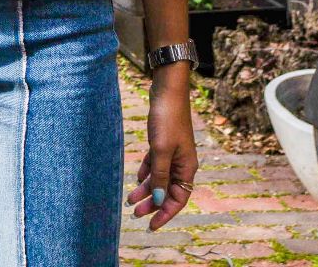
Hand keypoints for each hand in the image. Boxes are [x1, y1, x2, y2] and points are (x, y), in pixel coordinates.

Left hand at [126, 66, 197, 228]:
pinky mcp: (163, 143)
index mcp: (187, 168)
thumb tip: (156, 199)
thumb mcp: (161, 150)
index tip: (151, 226)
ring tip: (129, 200)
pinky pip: (155, 165)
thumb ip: (159, 175)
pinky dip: (146, 173)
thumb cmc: (167, 119)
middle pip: (167, 191)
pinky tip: (136, 179)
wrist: (167, 91)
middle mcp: (182, 163)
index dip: (165, 214)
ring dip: (145, 189)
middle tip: (134, 214)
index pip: (178, 199)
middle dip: (151, 204)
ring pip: (159, 178)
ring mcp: (173, 153)